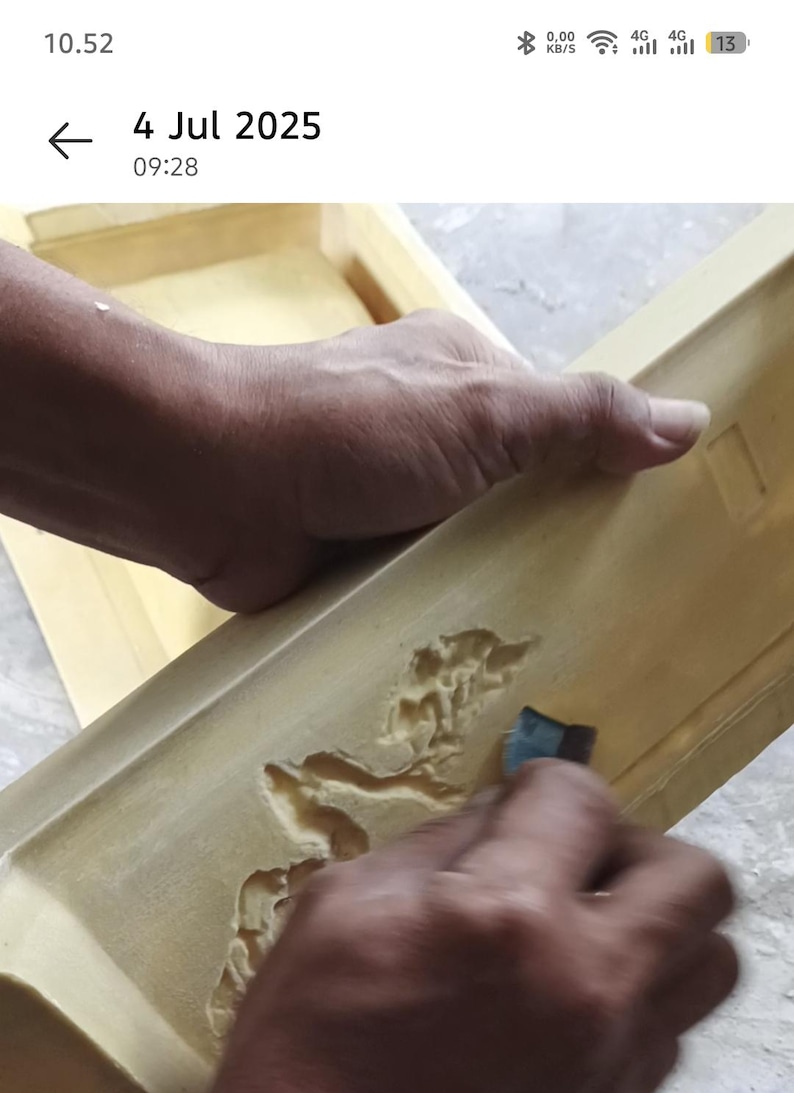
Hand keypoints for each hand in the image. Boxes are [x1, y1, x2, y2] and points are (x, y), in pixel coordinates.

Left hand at [189, 310, 710, 611]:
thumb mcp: (484, 410)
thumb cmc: (345, 429)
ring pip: (464, 564)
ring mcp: (386, 510)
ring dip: (489, 602)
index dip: (598, 483)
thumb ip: (580, 418)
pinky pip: (409, 606)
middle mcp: (429, 444)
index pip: (558, 435)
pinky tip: (469, 676)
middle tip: (600, 621)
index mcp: (466, 384)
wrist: (206, 483)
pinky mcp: (349, 569)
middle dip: (546, 555)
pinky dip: (432, 633)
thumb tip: (684, 421)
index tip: (639, 542)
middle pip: (515, 508)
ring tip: (545, 662)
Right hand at [195, 761, 736, 1092]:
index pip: (585, 799)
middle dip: (635, 851)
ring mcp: (612, 1056)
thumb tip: (506, 815)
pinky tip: (565, 1010)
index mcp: (506, 914)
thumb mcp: (343, 904)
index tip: (515, 813)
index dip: (542, 791)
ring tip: (588, 941)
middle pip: (697, 877)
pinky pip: (670, 1033)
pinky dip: (635, 1005)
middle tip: (571, 871)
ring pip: (713, 962)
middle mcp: (587, 981)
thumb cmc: (305, 1043)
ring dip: (662, 931)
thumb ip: (443, 845)